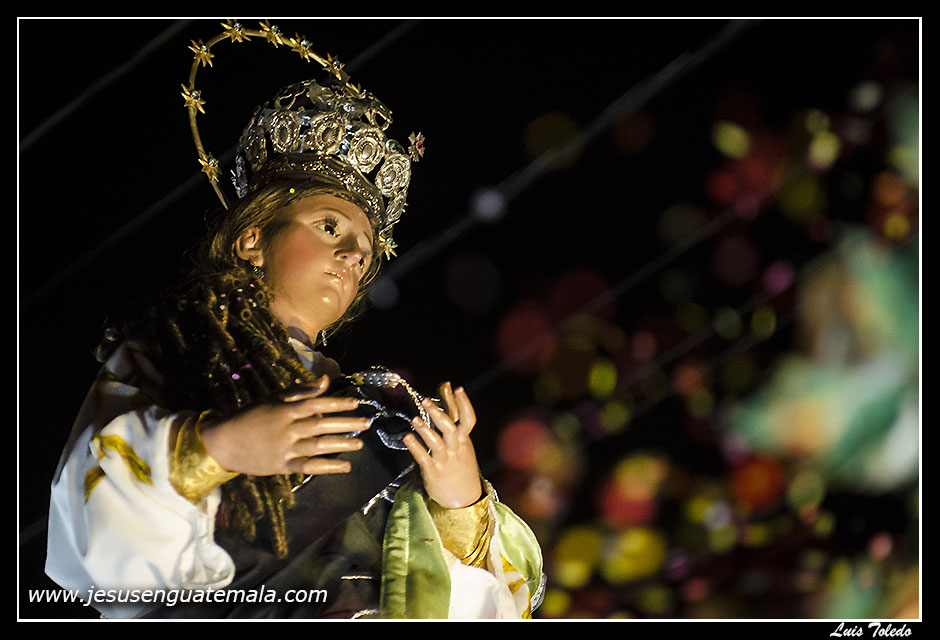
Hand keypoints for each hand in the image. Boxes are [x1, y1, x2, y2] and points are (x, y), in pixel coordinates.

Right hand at [200, 375, 369, 475]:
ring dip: (341, 445)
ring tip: (360, 443)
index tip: (356, 403)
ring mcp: (285, 449)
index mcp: (284, 410)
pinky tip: (345, 466)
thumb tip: (325, 381)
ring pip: (318, 447)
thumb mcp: (273, 399)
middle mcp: (287, 429)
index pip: (316, 404)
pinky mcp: (283, 466)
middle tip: (367, 423)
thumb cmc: (250, 417)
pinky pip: (309, 466)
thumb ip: (301, 391)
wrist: (224, 443)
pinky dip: (328, 467)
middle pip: (321, 425)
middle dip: (346, 424)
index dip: (337, 403)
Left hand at [404, 382, 482, 508]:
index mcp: (463, 440)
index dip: (464, 404)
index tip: (458, 388)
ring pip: (437, 444)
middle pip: (450, 429)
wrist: (464, 498)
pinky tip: (407, 438)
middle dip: (438, 414)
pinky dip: (415, 448)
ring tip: (414, 420)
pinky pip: (424, 459)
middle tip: (425, 401)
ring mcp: (445, 461)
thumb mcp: (460, 441)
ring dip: (425, 431)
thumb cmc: (459, 463)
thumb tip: (447, 386)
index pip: (468, 420)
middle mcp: (455, 449)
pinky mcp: (433, 472)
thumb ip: (453, 415)